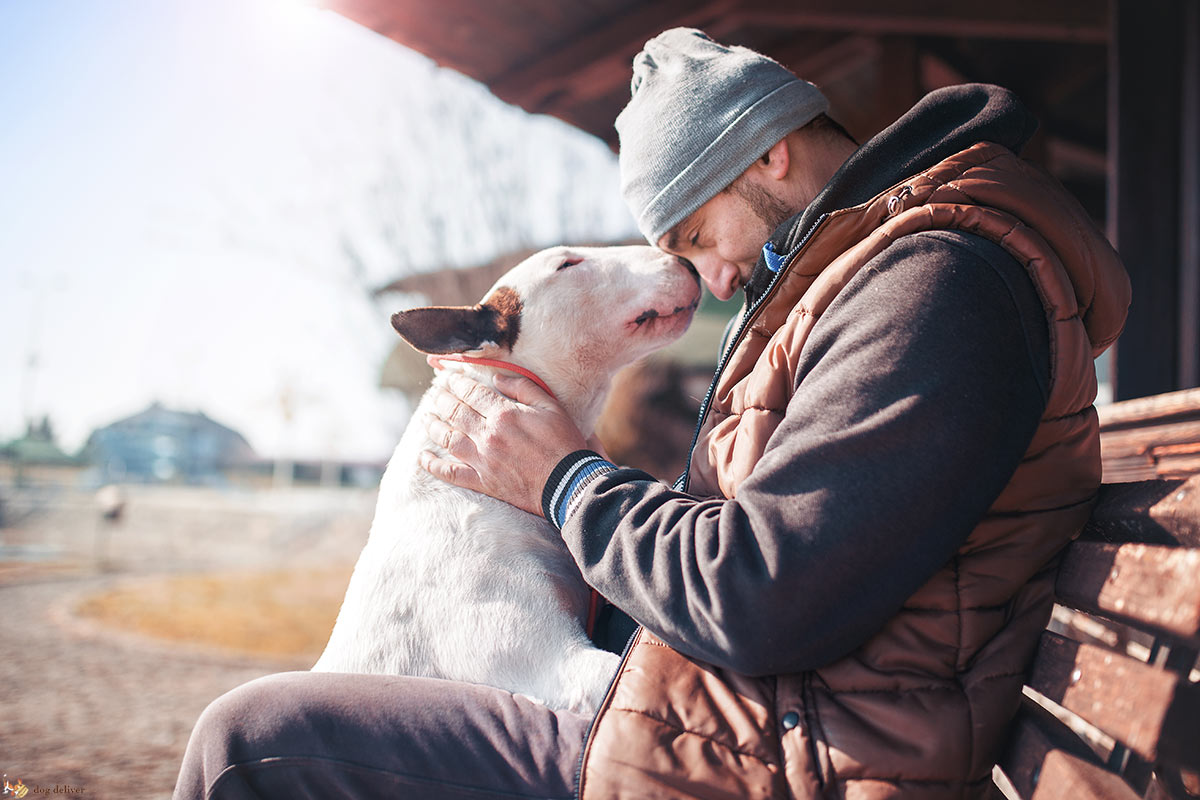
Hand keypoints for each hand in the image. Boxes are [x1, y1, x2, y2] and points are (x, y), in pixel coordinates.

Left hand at [420, 367, 587, 515]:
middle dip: (442, 400)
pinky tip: (423, 456)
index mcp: (505, 415)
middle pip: (455, 413)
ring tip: (427, 418)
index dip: (457, 382)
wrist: (570, 485)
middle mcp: (488, 436)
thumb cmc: (564, 444)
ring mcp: (483, 460)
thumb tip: (498, 379)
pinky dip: (433, 465)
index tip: (449, 376)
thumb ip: (524, 389)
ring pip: (448, 439)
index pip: (472, 393)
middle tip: (436, 393)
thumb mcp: (551, 407)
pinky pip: (451, 473)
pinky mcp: (483, 482)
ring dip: (433, 426)